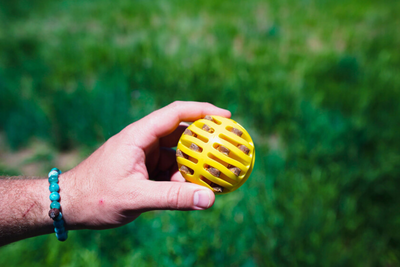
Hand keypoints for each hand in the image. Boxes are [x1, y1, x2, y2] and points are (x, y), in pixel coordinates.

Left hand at [60, 101, 230, 229]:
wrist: (68, 206)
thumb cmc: (95, 196)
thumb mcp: (135, 197)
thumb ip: (172, 197)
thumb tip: (209, 199)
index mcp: (138, 136)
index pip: (175, 114)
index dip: (203, 111)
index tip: (227, 117)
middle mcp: (144, 141)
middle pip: (181, 132)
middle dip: (206, 140)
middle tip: (230, 148)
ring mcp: (145, 156)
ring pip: (178, 154)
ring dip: (196, 164)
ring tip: (218, 173)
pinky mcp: (144, 171)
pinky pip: (171, 170)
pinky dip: (185, 178)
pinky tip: (197, 189)